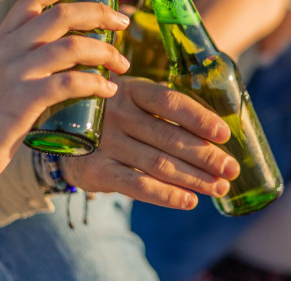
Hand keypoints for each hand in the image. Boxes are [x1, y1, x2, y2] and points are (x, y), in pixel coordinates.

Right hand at [0, 0, 130, 185]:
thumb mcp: (2, 72)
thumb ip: (27, 54)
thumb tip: (73, 46)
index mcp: (2, 38)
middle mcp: (8, 49)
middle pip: (62, 15)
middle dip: (99, 14)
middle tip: (123, 24)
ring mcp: (15, 73)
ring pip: (72, 47)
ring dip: (105, 52)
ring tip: (121, 65)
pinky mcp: (23, 101)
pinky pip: (69, 83)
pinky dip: (96, 84)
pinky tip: (108, 90)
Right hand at [60, 76, 239, 209]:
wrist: (59, 132)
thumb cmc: (114, 114)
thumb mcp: (134, 99)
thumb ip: (165, 110)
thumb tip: (217, 132)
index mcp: (132, 89)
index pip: (170, 102)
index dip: (200, 118)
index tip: (225, 134)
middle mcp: (118, 113)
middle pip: (169, 136)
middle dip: (205, 155)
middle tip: (231, 169)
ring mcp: (105, 142)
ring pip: (158, 163)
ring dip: (193, 178)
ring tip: (218, 187)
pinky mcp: (97, 170)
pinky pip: (137, 185)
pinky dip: (166, 195)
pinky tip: (189, 201)